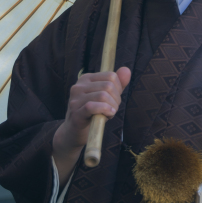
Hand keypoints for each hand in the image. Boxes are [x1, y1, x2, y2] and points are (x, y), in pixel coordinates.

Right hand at [52, 68, 131, 185]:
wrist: (74, 133)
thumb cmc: (93, 113)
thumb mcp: (107, 97)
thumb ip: (117, 84)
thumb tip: (127, 70)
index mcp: (86, 79)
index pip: (111, 76)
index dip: (118, 89)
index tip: (114, 100)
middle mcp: (78, 86)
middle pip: (108, 85)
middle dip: (116, 99)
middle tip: (112, 109)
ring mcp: (75, 99)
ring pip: (103, 95)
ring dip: (112, 107)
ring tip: (109, 114)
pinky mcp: (75, 113)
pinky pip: (93, 107)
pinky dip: (105, 110)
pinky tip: (108, 116)